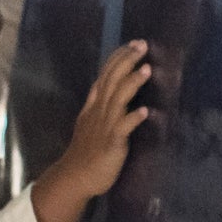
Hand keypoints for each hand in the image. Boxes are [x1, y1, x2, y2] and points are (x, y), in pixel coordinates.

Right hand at [31, 41, 151, 221]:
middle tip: (142, 45)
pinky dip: (133, 118)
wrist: (74, 177)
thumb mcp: (89, 120)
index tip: (133, 44)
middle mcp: (98, 111)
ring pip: (118, 100)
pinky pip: (122, 129)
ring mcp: (104, 126)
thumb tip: (104, 83)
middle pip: (112, 81)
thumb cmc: (86, 150)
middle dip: (127, 62)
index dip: (118, 58)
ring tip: (147, 70)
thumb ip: (98, 102)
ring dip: (132, 84)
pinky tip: (145, 111)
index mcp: (94, 105)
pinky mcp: (111, 143)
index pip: (105, 75)